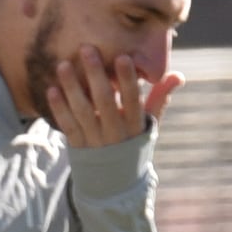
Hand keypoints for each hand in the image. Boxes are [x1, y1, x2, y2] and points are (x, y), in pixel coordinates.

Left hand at [40, 47, 178, 151]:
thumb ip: (160, 97)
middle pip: (104, 101)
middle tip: (86, 48)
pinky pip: (67, 126)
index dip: (127, 79)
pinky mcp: (78, 147)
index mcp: (135, 125)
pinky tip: (52, 90)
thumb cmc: (133, 142)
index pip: (133, 99)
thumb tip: (179, 75)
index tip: (122, 56)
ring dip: (72, 87)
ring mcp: (95, 141)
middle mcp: (115, 133)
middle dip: (95, 74)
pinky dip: (59, 108)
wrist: (115, 182)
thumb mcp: (149, 123)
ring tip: (63, 65)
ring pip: (82, 112)